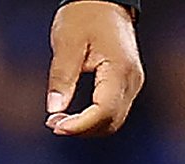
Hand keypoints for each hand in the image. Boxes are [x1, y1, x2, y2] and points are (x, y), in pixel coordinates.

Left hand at [46, 1, 142, 136]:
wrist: (102, 2)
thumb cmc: (85, 16)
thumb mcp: (67, 43)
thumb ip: (62, 77)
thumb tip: (54, 108)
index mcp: (120, 68)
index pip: (104, 110)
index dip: (79, 125)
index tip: (55, 125)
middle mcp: (131, 79)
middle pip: (109, 122)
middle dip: (80, 129)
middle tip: (52, 122)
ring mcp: (131, 83)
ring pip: (111, 122)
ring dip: (85, 128)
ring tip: (58, 120)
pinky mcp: (126, 85)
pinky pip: (111, 113)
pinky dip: (91, 121)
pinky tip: (71, 116)